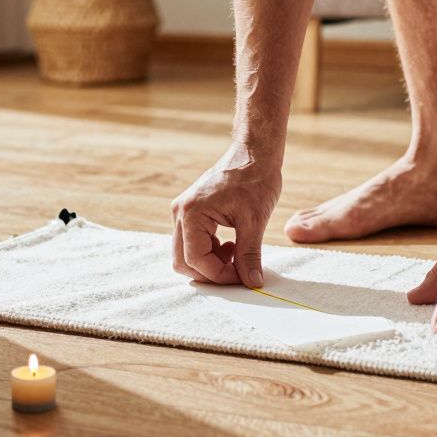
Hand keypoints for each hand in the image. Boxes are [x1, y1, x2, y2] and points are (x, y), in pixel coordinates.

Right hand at [171, 144, 281, 287]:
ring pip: (186, 253)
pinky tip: (231, 244)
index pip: (196, 260)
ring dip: (210, 262)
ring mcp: (183, 212)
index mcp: (191, 214)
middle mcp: (180, 213)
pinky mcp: (191, 212)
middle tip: (238, 271)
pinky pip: (192, 242)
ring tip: (237, 253)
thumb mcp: (254, 221)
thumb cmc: (255, 180)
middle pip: (183, 260)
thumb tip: (252, 282)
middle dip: (210, 272)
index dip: (220, 275)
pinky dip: (209, 251)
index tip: (244, 277)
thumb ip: (249, 254)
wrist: (254, 154)